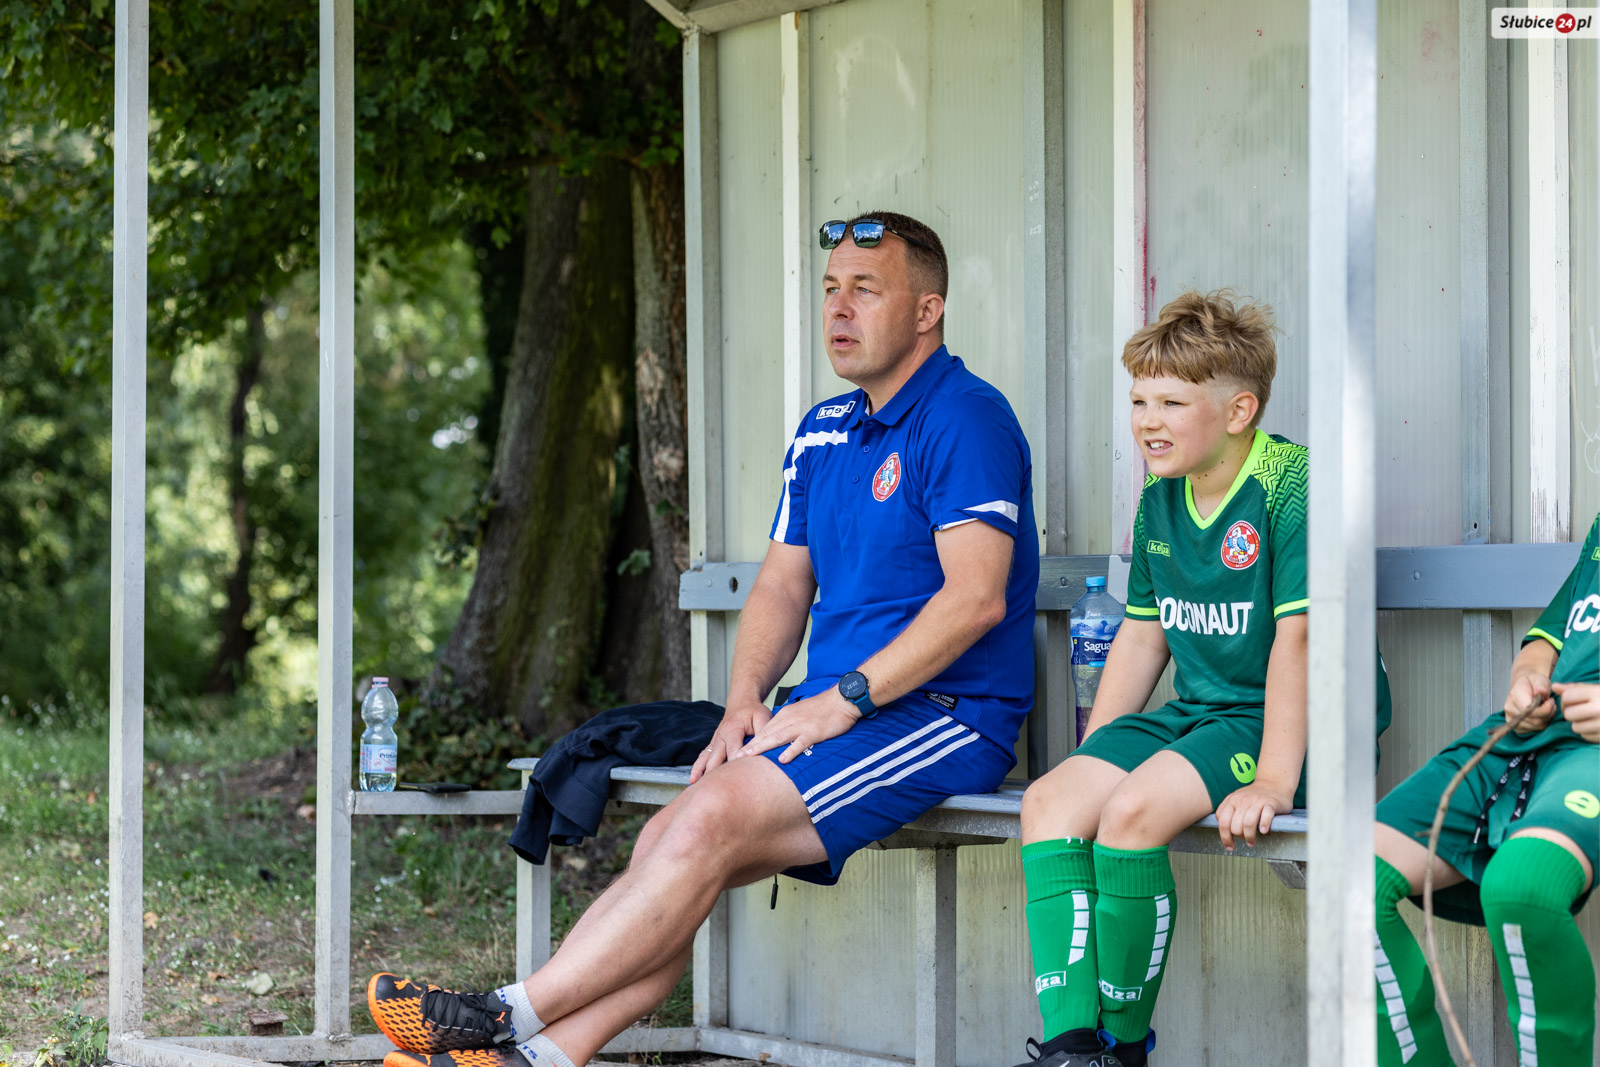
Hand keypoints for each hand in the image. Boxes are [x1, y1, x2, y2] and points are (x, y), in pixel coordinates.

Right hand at [690, 700, 771, 782]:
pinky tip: (693, 780)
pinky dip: (697, 768)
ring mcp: (715, 741)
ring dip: (700, 772)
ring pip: (705, 758)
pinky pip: (702, 757)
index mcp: (732, 730)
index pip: (733, 751)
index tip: (737, 778)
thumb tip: (765, 749)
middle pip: (715, 758)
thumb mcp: (762, 718)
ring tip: (695, 786)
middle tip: (713, 789)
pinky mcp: (713, 745)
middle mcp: (720, 736)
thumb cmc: (753, 711)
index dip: (735, 764)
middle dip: (714, 773)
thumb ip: (762, 734)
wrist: (742, 702)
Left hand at [738, 688, 860, 763]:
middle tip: (736, 757)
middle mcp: (790, 719)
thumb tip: (779, 737)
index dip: (752, 741)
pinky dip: (791, 751)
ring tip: (749, 758)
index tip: (740, 752)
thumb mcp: (801, 713)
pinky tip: (782, 760)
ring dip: (762, 748)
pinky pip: (800, 743)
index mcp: (786, 715)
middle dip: (751, 746)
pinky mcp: (814, 732)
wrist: (841, 700)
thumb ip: (789, 723)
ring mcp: (801, 725)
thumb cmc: (823, 709)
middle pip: (766, 734)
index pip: (765, 730)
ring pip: (778, 738)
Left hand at [1214, 779, 1294, 851]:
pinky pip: (1266, 815)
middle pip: (1235, 825)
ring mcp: (1257, 801)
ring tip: (1252, 842)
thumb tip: (1223, 832)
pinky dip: (1264, 825)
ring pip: (1248, 823)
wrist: (1273, 783)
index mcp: (1231, 800)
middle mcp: (1243, 800)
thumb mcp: (1236, 801)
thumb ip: (1228, 813)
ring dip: (1250, 836)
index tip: (1230, 846)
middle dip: (1239, 837)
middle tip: (1245, 840)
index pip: (1223, 822)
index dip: (1225, 837)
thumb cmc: (1253, 797)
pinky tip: (1263, 831)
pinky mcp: (1271, 802)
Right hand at [1505, 671, 1556, 733]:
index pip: (1531, 712)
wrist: (1524, 686)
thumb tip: (1541, 691)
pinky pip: (1534, 731)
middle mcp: (1510, 709)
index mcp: (1514, 696)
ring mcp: (1511, 719)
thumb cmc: (1533, 682)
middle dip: (1548, 714)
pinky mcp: (1516, 727)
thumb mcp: (1539, 679)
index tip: (1551, 701)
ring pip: (1537, 727)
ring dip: (1546, 719)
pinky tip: (1541, 715)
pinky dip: (1542, 725)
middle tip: (1551, 704)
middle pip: (1535, 721)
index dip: (1546, 709)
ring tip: (1546, 708)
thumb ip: (1541, 685)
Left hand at [1555, 682, 1599, 742]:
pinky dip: (1588, 732)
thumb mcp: (1595, 689)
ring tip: (1589, 718)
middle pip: (1568, 714)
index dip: (1567, 699)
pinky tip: (1596, 726)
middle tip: (1581, 710)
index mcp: (1596, 694)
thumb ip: (1575, 688)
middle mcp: (1599, 709)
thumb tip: (1554, 686)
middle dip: (1572, 712)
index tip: (1574, 700)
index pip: (1566, 697)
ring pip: (1575, 727)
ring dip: (1579, 723)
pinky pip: (1585, 736)